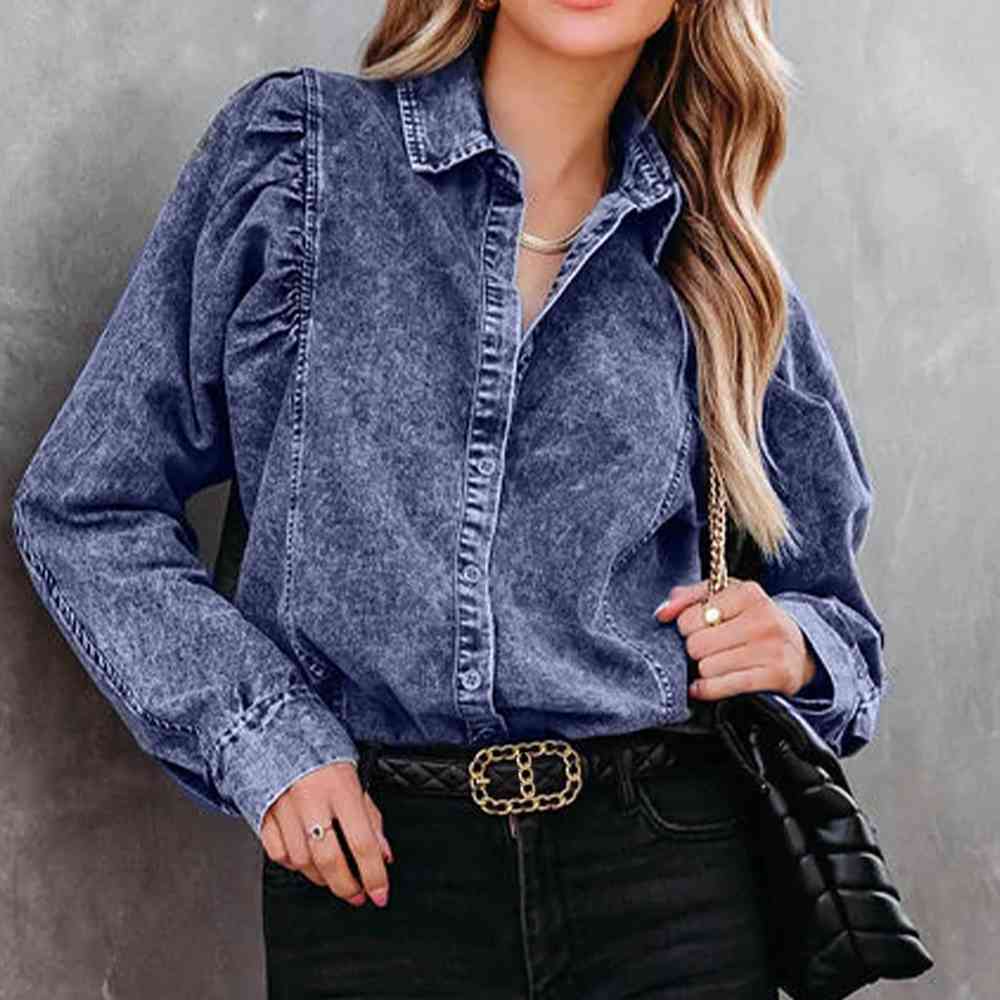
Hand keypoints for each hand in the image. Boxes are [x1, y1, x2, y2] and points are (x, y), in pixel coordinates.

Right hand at [260, 761, 393, 907]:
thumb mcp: (356, 778)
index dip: (374, 874)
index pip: (363, 841)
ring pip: (303, 861)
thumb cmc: (323, 756)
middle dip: (347, 886)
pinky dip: (294, 864)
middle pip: (330, 859)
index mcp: (341, 787)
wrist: (279, 732)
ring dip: (322, 878)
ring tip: (335, 878)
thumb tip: (384, 854)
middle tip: (358, 895)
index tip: (381, 893)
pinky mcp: (263, 814)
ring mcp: (284, 808)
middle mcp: (312, 800)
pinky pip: (278, 854)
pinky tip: (306, 861)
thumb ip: (370, 817)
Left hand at [653, 577, 817, 699]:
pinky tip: (706, 684)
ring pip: (708, 667)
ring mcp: (772, 647)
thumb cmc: (751, 620)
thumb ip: (688, 598)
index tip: (695, 630)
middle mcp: (763, 617)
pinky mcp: (777, 675)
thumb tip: (662, 613)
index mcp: (747, 592)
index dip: (685, 627)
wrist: (799, 647)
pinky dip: (707, 689)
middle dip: (695, 650)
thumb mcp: (724, 597)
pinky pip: (723, 687)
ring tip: (713, 664)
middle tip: (705, 649)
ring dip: (703, 670)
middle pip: (697, 644)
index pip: (690, 617)